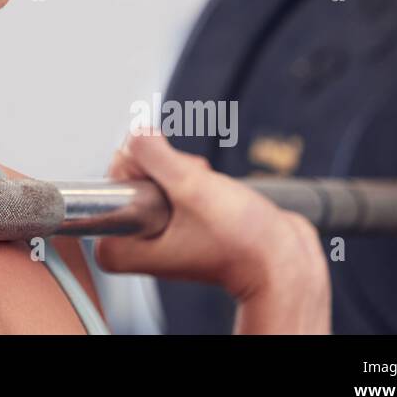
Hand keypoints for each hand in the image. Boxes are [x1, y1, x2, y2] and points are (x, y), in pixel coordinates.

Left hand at [92, 128, 330, 332]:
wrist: (283, 264)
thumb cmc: (241, 242)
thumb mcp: (191, 189)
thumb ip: (153, 154)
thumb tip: (135, 132)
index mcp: (117, 247)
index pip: (112, 175)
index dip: (146, 169)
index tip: (173, 190)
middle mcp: (130, 240)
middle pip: (135, 169)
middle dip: (170, 169)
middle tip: (198, 192)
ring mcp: (153, 229)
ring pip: (156, 170)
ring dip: (186, 172)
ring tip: (211, 195)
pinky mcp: (174, 218)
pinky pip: (173, 178)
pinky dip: (194, 177)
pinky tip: (214, 191)